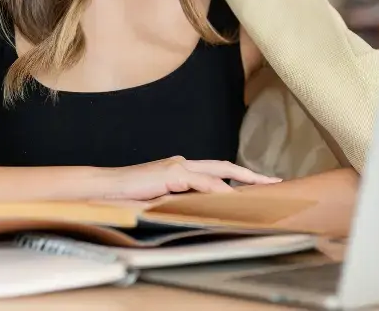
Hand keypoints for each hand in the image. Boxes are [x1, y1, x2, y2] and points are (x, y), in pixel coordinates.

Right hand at [104, 156, 280, 200]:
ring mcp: (177, 166)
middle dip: (250, 174)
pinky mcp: (171, 172)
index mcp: (182, 170)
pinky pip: (200, 181)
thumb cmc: (129, 198)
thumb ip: (181, 203)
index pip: (217, 172)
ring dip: (240, 181)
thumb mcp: (161, 202)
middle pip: (225, 166)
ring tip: (259, 191)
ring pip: (217, 172)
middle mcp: (183, 164)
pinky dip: (216, 189)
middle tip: (274, 182)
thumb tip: (204, 214)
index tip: (259, 185)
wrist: (104, 189)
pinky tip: (229, 197)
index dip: (238, 178)